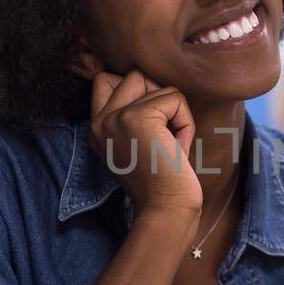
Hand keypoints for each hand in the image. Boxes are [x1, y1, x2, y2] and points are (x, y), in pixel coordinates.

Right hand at [86, 65, 202, 218]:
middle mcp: (100, 120)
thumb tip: (151, 79)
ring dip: (176, 114)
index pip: (106, 79)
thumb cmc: (164, 181)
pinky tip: (178, 149)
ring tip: (171, 145)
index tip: (154, 121)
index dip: (137, 89)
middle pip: (135, 75)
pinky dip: (186, 123)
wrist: (166, 210)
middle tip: (166, 133)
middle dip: (160, 98)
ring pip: (159, 85)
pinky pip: (175, 98)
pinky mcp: (137, 117)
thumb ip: (135, 114)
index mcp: (97, 128)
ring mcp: (115, 117)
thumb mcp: (140, 145)